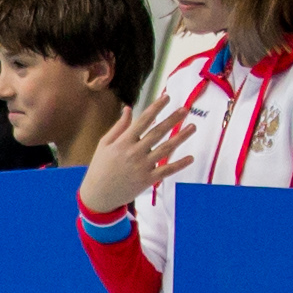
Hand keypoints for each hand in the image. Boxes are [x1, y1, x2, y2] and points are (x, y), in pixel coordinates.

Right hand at [78, 83, 187, 219]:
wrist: (99, 194)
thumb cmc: (100, 167)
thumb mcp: (104, 144)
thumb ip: (118, 126)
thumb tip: (128, 109)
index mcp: (123, 142)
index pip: (143, 120)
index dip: (156, 108)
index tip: (166, 97)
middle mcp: (135, 152)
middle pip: (157, 132)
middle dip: (172, 120)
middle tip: (185, 109)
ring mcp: (142, 167)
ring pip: (165, 149)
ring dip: (180, 138)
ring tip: (192, 127)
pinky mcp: (148, 180)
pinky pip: (166, 170)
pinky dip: (179, 164)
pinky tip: (190, 157)